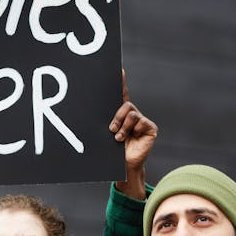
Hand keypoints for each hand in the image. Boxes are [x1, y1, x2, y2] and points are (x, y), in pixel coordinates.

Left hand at [110, 71, 157, 199]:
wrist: (123, 166)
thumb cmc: (112, 151)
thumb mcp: (105, 134)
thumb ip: (104, 122)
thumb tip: (86, 111)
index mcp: (120, 114)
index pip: (121, 94)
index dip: (120, 81)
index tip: (119, 69)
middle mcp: (132, 115)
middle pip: (125, 104)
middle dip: (116, 115)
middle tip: (111, 128)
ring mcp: (142, 121)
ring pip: (131, 112)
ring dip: (121, 125)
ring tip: (117, 137)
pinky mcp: (150, 128)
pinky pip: (139, 120)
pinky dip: (131, 129)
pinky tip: (127, 138)